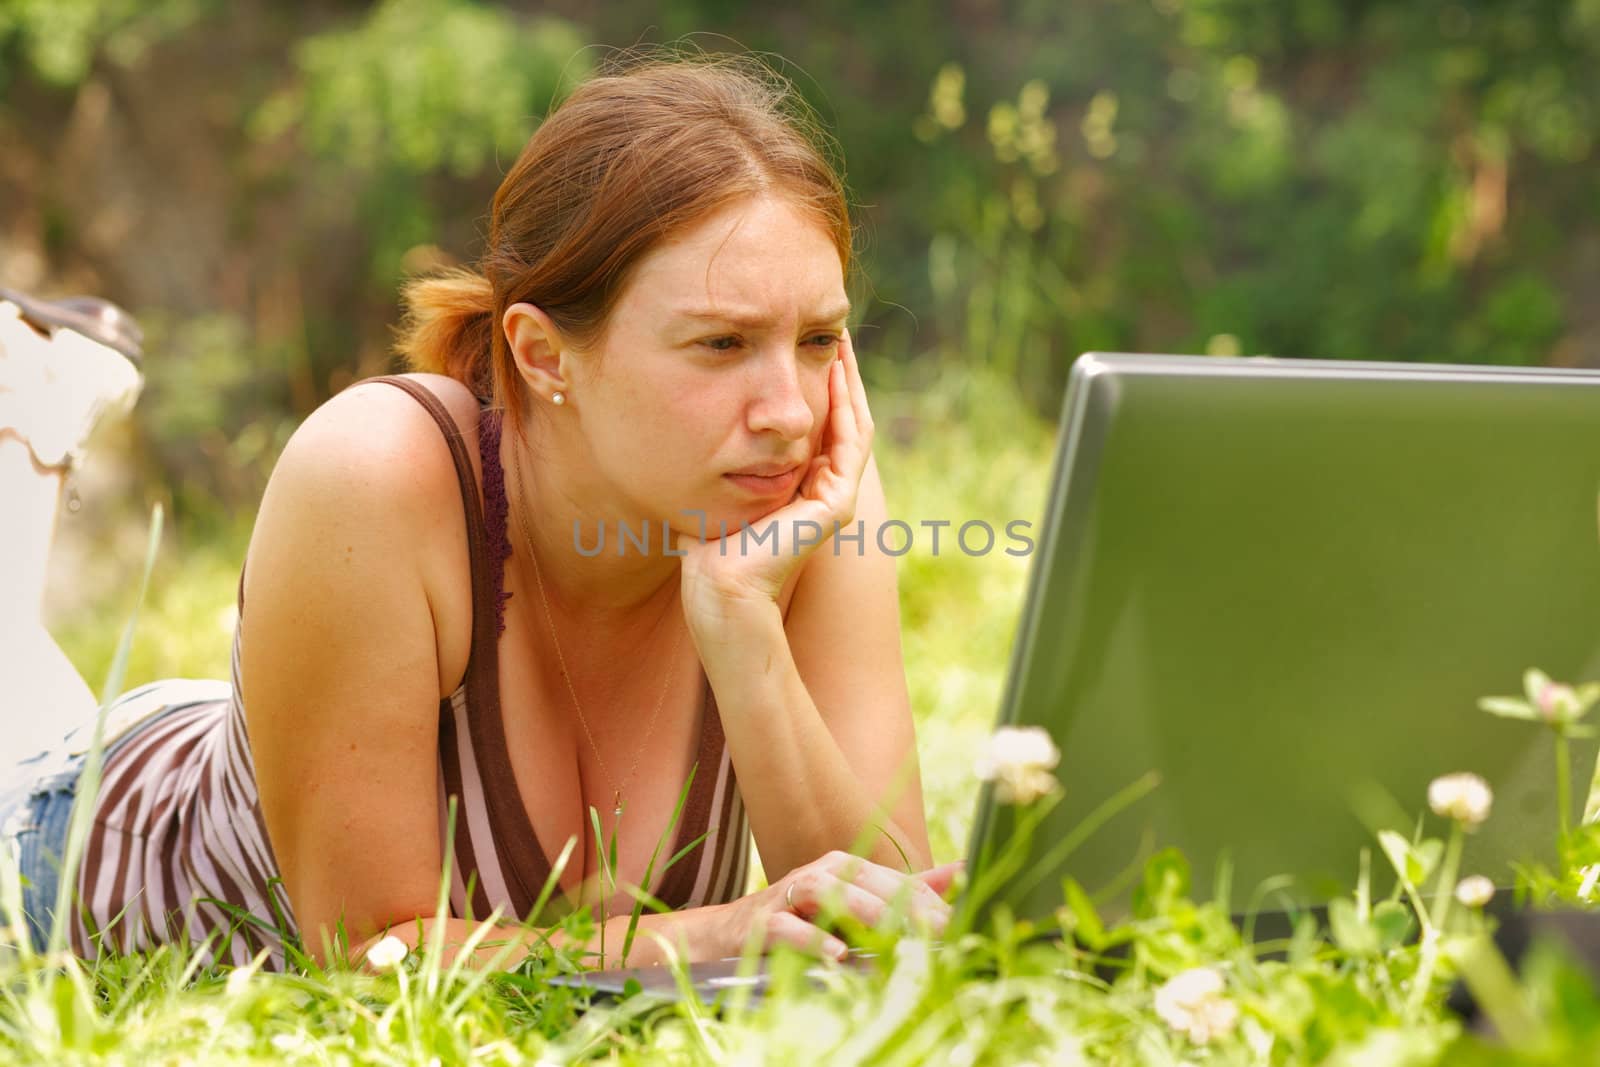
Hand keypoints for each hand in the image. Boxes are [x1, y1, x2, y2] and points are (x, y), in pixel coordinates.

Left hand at [677, 330, 874, 628]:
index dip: (819, 387)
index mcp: (802, 488)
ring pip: (853, 425)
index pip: (821, 427)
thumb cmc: (707, 543)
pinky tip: (837, 372)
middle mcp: (825, 492)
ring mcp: (836, 498)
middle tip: (835, 331)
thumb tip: (699, 425)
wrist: (719, 585)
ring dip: (849, 382)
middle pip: (843, 420)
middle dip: (840, 375)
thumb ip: (722, 456)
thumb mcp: (716, 483)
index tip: (807, 347)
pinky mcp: (836, 504)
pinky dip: (847, 405)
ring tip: (842, 341)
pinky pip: (850, 442)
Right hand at [711, 852, 962, 960]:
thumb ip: (906, 891)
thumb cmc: (801, 920)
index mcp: (846, 869)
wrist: (727, 933)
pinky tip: (837, 954)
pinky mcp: (761, 923)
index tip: (963, 923)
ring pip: (828, 893)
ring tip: (894, 936)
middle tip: (938, 931)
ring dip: (862, 912)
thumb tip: (962, 872)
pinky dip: (812, 938)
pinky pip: (788, 927)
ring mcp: (788, 895)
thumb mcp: (854, 905)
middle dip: (905, 905)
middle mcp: (820, 874)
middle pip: (866, 880)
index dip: (929, 901)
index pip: (895, 881)